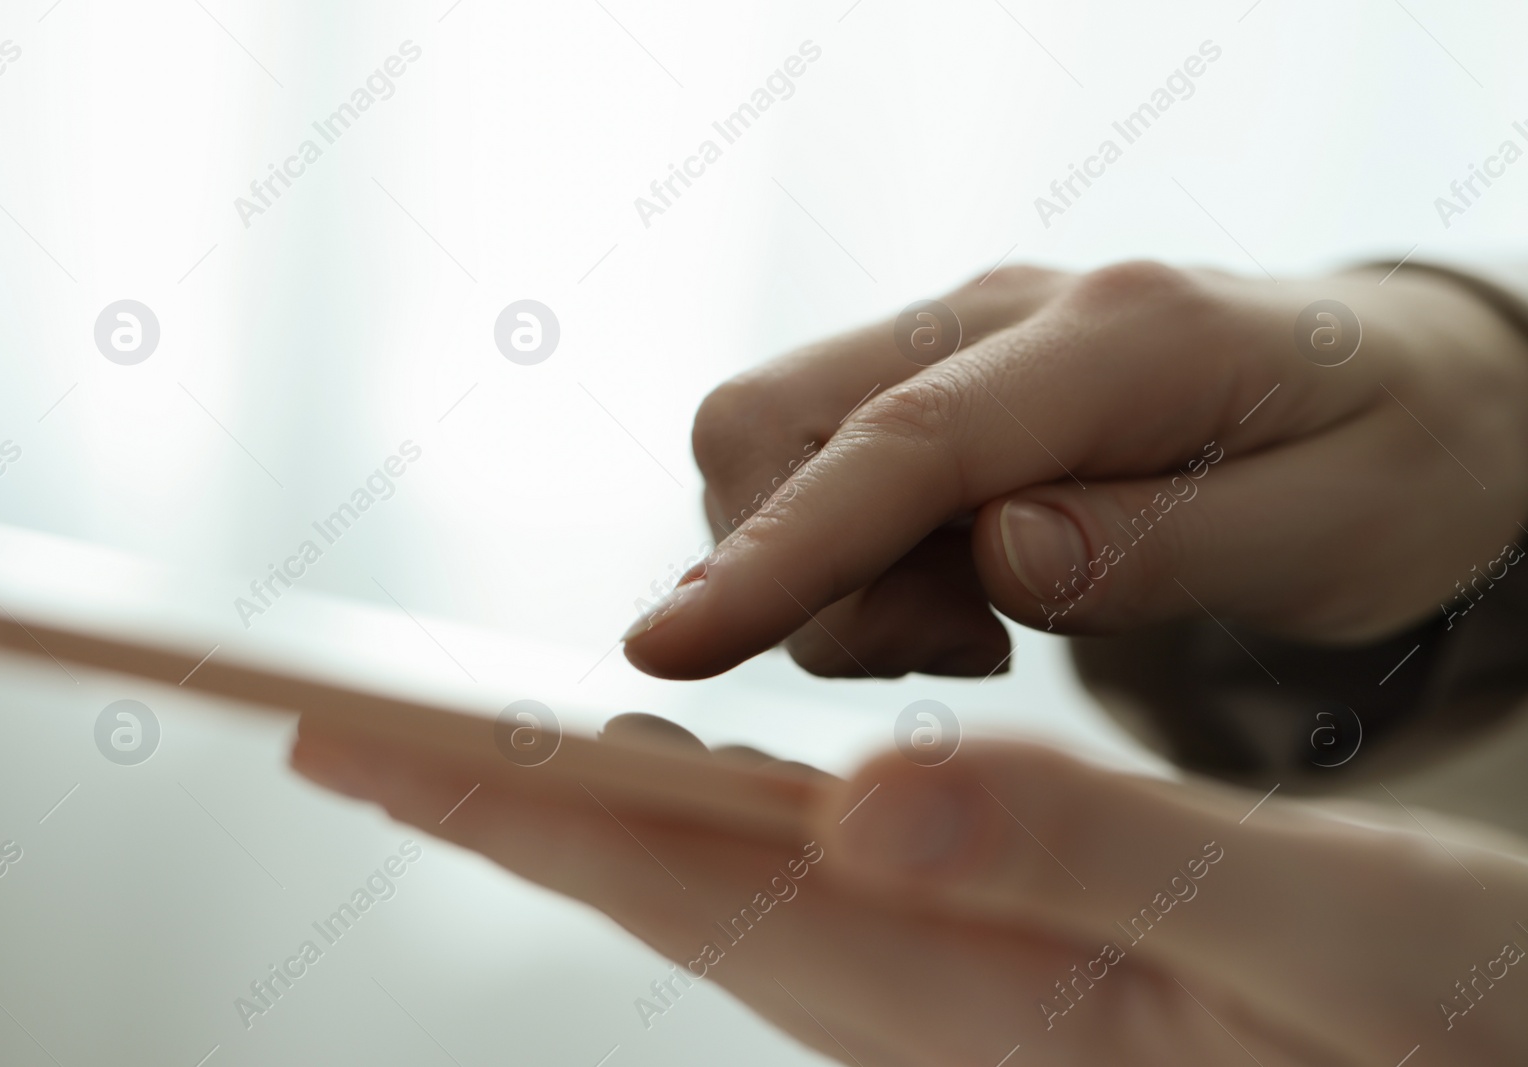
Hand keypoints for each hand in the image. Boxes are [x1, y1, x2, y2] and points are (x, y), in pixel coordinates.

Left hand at [293, 714, 1527, 1066]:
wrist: (1493, 1042)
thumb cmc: (1440, 1014)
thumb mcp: (1308, 930)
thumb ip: (1095, 858)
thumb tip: (868, 798)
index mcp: (986, 1000)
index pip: (689, 889)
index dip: (518, 804)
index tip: (366, 740)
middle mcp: (941, 1002)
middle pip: (674, 890)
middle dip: (510, 802)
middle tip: (360, 730)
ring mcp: (967, 990)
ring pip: (735, 887)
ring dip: (604, 805)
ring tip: (490, 744)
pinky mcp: (1010, 964)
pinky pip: (825, 885)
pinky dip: (728, 819)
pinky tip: (705, 788)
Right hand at [622, 262, 1527, 678]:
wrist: (1388, 386)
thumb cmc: (1389, 464)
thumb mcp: (1336, 529)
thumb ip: (1165, 546)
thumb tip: (995, 557)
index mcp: (1119, 335)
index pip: (908, 442)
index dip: (786, 550)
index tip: (669, 646)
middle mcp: (1001, 313)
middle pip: (774, 420)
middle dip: (804, 573)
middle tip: (967, 645)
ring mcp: (952, 341)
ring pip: (773, 451)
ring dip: (835, 577)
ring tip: (985, 625)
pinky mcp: (928, 383)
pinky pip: (816, 472)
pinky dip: (855, 563)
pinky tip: (968, 593)